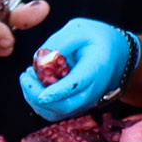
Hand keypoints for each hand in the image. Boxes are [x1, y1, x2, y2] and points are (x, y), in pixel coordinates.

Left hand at [18, 18, 138, 120]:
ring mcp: (84, 101)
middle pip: (64, 105)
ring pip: (56, 112)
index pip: (76, 85)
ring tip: (28, 76)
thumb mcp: (79, 29)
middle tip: (25, 75)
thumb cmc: (96, 39)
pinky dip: (38, 103)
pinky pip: (54, 112)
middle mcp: (92, 90)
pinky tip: (34, 84)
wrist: (116, 54)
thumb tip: (39, 58)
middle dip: (37, 95)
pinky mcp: (76, 106)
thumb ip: (60, 41)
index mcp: (95, 68)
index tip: (41, 94)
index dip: (57, 92)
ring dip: (35, 99)